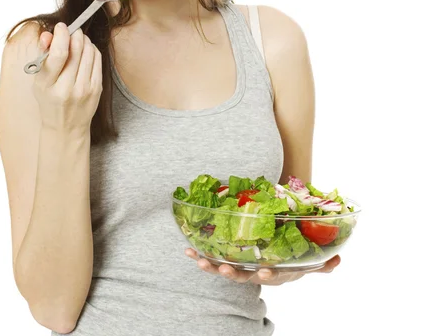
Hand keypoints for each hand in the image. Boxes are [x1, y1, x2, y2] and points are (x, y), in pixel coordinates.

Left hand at [185, 248, 340, 284]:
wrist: (273, 261)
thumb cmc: (289, 260)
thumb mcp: (307, 263)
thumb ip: (321, 264)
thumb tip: (337, 259)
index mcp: (274, 272)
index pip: (272, 275)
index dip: (268, 275)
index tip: (265, 271)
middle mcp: (255, 273)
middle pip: (243, 276)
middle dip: (232, 274)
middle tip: (224, 270)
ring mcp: (240, 269)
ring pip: (224, 270)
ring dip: (211, 267)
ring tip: (199, 261)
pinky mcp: (228, 261)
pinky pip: (213, 261)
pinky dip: (201, 257)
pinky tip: (188, 250)